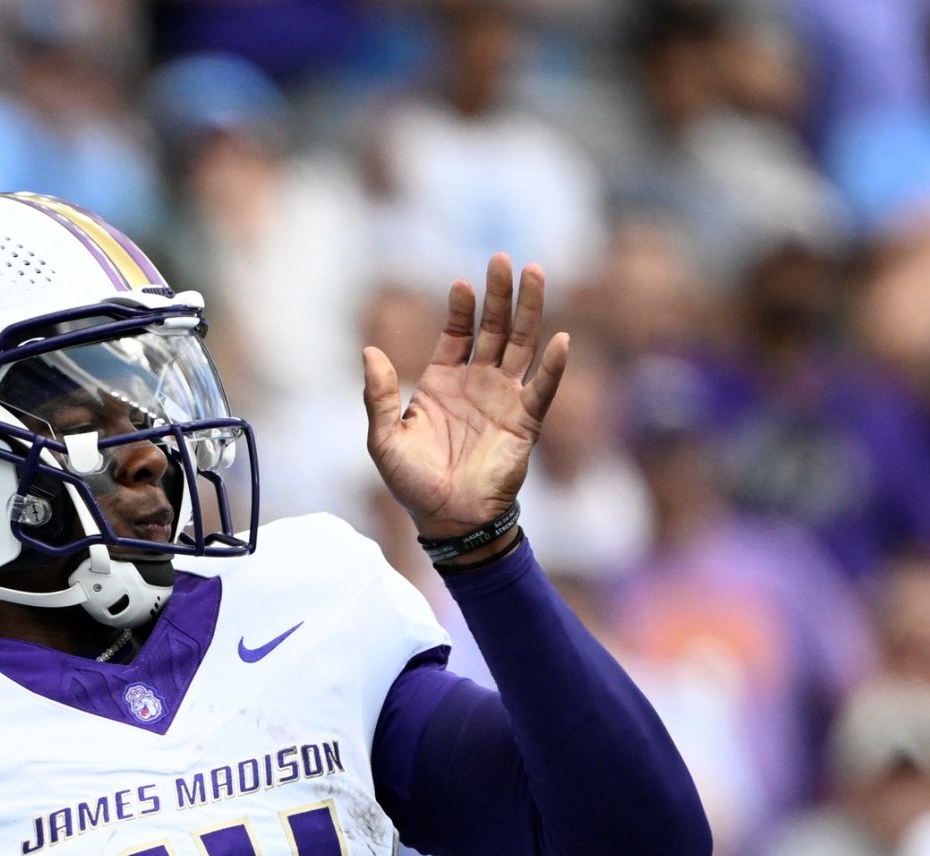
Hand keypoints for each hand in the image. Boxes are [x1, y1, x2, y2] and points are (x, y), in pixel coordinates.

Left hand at [364, 253, 568, 542]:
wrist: (447, 521)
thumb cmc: (413, 483)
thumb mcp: (383, 439)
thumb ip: (377, 396)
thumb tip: (368, 351)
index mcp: (442, 383)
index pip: (457, 334)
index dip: (461, 309)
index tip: (461, 284)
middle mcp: (477, 384)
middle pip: (494, 329)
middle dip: (499, 295)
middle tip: (504, 260)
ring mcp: (504, 401)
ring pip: (522, 346)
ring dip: (530, 311)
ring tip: (536, 274)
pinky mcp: (525, 424)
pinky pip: (542, 390)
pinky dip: (553, 366)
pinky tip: (560, 339)